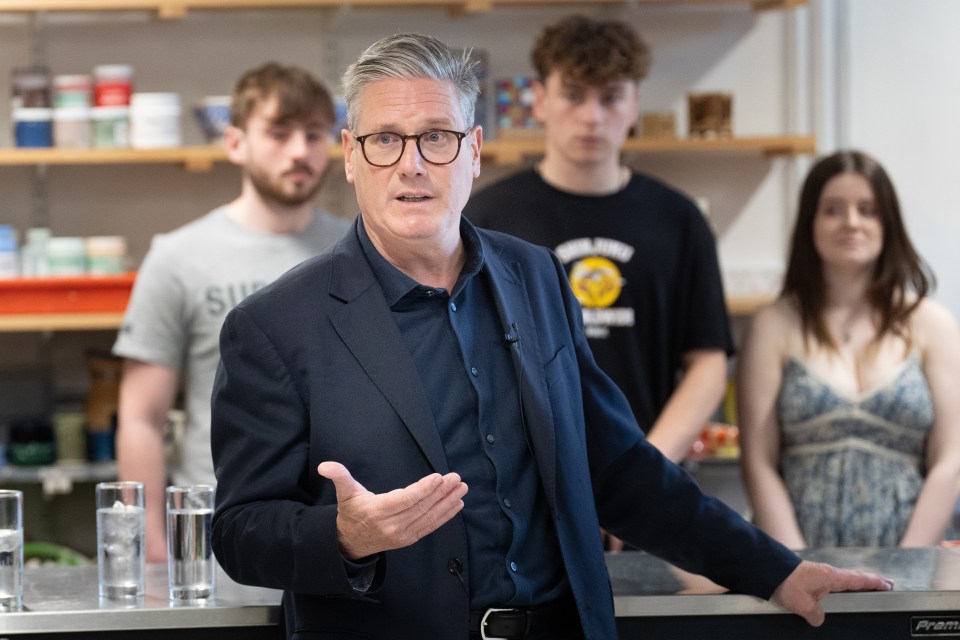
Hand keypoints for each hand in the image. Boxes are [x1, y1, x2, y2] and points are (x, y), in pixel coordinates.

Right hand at [317, 461, 467, 559]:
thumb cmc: (351, 513)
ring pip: (429, 517)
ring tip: (462, 488)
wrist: (350, 543)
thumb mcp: (344, 493)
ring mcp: (402, 535)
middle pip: (421, 507)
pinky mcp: (409, 539)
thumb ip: (339, 477)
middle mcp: (392, 525)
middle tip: (456, 478)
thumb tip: (324, 465)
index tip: (439, 477)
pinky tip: (458, 504)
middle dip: (441, 492)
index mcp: (378, 511)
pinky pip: (431, 527)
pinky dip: (446, 516)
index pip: (406, 499)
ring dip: (448, 502)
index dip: (424, 489)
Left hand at [771, 560, 893, 625]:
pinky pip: (829, 582)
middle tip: (884, 584)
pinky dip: (839, 585)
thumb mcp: (803, 604)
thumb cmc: (785, 581)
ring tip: (864, 589)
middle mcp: (826, 573)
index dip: (875, 583)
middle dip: (869, 582)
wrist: (767, 570)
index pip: (859, 580)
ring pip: (841, 580)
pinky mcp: (808, 577)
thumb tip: (819, 619)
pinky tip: (837, 591)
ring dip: (854, 583)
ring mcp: (817, 574)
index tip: (888, 584)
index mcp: (831, 577)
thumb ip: (816, 615)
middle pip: (853, 578)